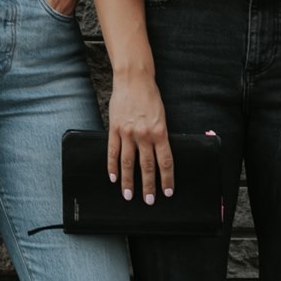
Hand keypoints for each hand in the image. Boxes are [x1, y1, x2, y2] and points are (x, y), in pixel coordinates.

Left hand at [30, 0, 87, 17]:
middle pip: (47, 17)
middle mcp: (62, 2)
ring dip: (46, 19)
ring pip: (55, 19)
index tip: (23, 13)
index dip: (31, 13)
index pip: (40, 11)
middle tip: (26, 17)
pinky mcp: (72, 5)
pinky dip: (54, 18)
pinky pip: (62, 17)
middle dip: (36, 18)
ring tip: (36, 17)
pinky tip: (48, 14)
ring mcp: (68, 5)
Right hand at [107, 71, 173, 203]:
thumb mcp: (162, 116)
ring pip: (128, 163)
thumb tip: (160, 155)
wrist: (133, 80)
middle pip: (146, 166)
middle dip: (148, 186)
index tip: (167, 192)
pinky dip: (112, 166)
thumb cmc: (150, 97)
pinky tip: (113, 178)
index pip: (165, 161)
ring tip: (128, 195)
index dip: (166, 178)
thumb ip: (160, 135)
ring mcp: (128, 133)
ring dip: (128, 181)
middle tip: (149, 200)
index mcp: (160, 132)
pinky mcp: (115, 129)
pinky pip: (113, 152)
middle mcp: (144, 135)